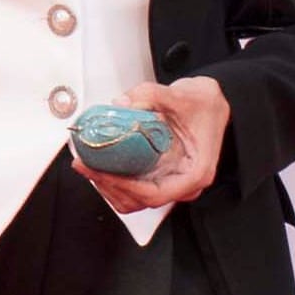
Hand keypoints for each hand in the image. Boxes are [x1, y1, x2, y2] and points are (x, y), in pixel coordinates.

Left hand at [81, 76, 229, 214]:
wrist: (210, 103)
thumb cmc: (204, 105)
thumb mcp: (180, 94)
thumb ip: (150, 95)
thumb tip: (120, 105)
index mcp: (195, 173)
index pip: (154, 194)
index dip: (123, 187)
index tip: (101, 172)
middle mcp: (183, 185)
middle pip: (138, 200)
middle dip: (107, 185)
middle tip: (84, 164)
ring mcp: (171, 184)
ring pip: (132, 200)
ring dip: (107, 186)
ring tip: (87, 164)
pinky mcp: (159, 178)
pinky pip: (132, 190)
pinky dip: (113, 181)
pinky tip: (99, 164)